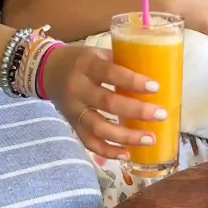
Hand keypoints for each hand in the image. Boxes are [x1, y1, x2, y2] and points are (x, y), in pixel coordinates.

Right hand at [41, 44, 166, 160]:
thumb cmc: (80, 60)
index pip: (110, 73)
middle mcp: (77, 89)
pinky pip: (89, 142)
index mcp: (86, 65)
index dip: (132, 81)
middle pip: (107, 103)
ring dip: (125, 136)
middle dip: (136, 111)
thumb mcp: (97, 53)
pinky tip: (127, 154)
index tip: (155, 87)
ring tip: (149, 139)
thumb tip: (154, 70)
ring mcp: (73, 110)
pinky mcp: (72, 125)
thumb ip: (119, 62)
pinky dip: (108, 151)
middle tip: (160, 114)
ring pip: (98, 128)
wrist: (47, 71)